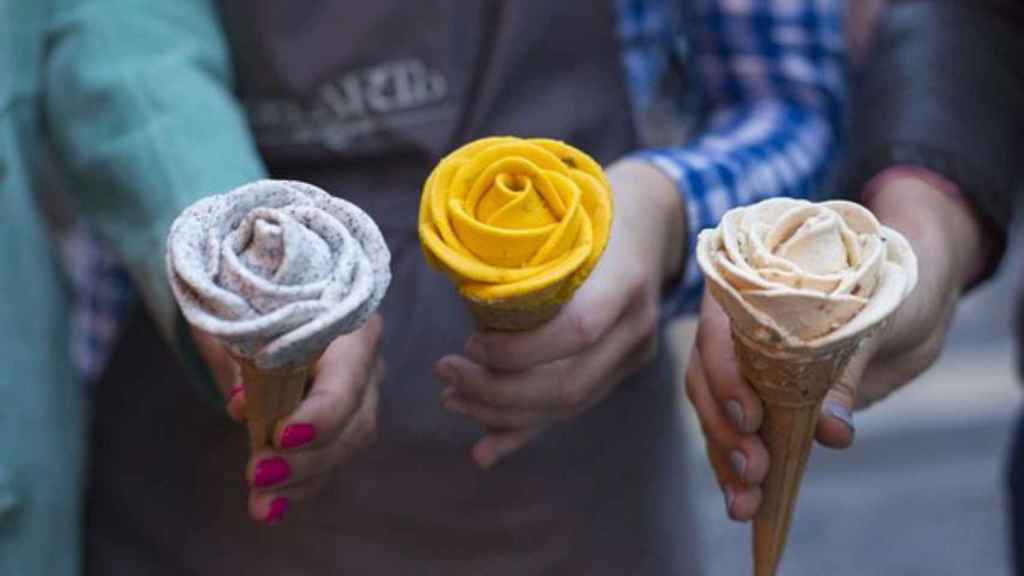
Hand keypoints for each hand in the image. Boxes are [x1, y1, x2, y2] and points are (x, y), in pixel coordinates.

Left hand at [192, 314, 383, 524]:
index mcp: (348, 322)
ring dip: (302, 480)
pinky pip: (330, 459)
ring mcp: (360, 394)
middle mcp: (365, 361)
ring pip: (346, 447)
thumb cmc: (252, 294)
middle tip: (258, 474)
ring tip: (260, 504)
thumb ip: (239, 353)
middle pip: (354, 421)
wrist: (265, 289)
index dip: (321, 412)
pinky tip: (269, 508)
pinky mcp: (343, 420)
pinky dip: (300, 486)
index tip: (281, 436)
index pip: (348, 376)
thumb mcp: (237, 313)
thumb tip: (242, 406)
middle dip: (308, 458)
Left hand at [435, 160, 685, 468]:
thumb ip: (527, 256)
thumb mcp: (563, 214)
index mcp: (625, 277)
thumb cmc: (591, 208)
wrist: (651, 218)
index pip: (576, 330)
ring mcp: (636, 351)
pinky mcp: (624, 368)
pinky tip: (487, 447)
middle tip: (446, 374)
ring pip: (569, 404)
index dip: (518, 350)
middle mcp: (638, 323)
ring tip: (453, 398)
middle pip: (569, 383)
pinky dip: (526, 429)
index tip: (468, 341)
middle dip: (497, 391)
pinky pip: (573, 407)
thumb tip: (457, 289)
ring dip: (502, 412)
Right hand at [687, 175, 983, 520]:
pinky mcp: (762, 403)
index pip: (716, 331)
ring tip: (745, 504)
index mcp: (750, 289)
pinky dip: (739, 469)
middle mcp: (735, 328)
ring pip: (714, 413)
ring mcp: (744, 367)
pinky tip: (748, 503)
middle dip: (722, 428)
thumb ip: (846, 373)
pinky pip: (737, 435)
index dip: (725, 375)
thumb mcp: (874, 321)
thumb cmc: (890, 290)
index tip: (749, 416)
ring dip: (725, 460)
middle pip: (705, 378)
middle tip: (753, 468)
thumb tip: (831, 431)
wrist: (912, 301)